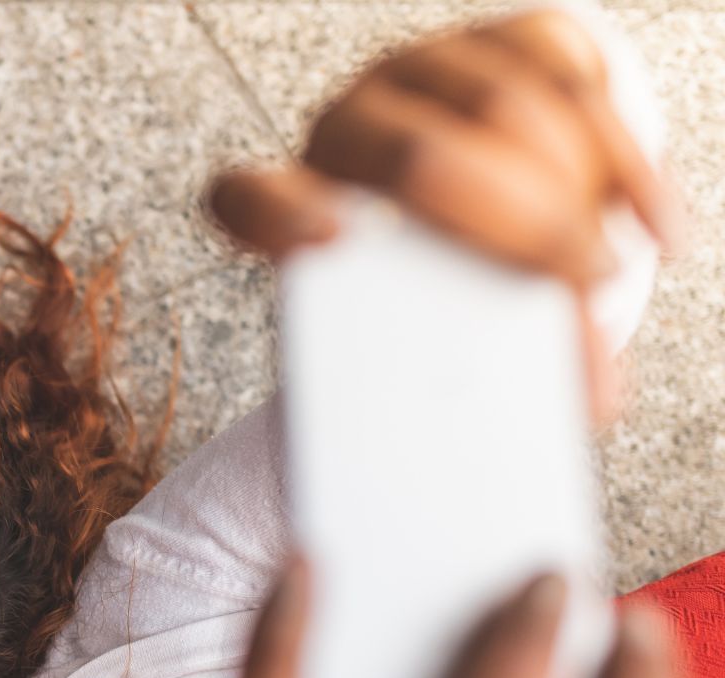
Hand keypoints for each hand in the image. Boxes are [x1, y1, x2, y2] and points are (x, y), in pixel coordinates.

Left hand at [207, 10, 682, 422]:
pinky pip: (572, 79)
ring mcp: (423, 73)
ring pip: (509, 112)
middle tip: (581, 286)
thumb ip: (454, 370)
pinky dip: (627, 159)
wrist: (499, 204)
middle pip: (419, 158)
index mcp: (300, 205)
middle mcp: (349, 126)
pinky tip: (653, 226)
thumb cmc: (450, 292)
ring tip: (607, 272)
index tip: (327, 242)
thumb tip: (562, 415)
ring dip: (578, 196)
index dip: (278, 215)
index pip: (246, 199)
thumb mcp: (436, 338)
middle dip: (516, 224)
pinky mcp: (502, 40)